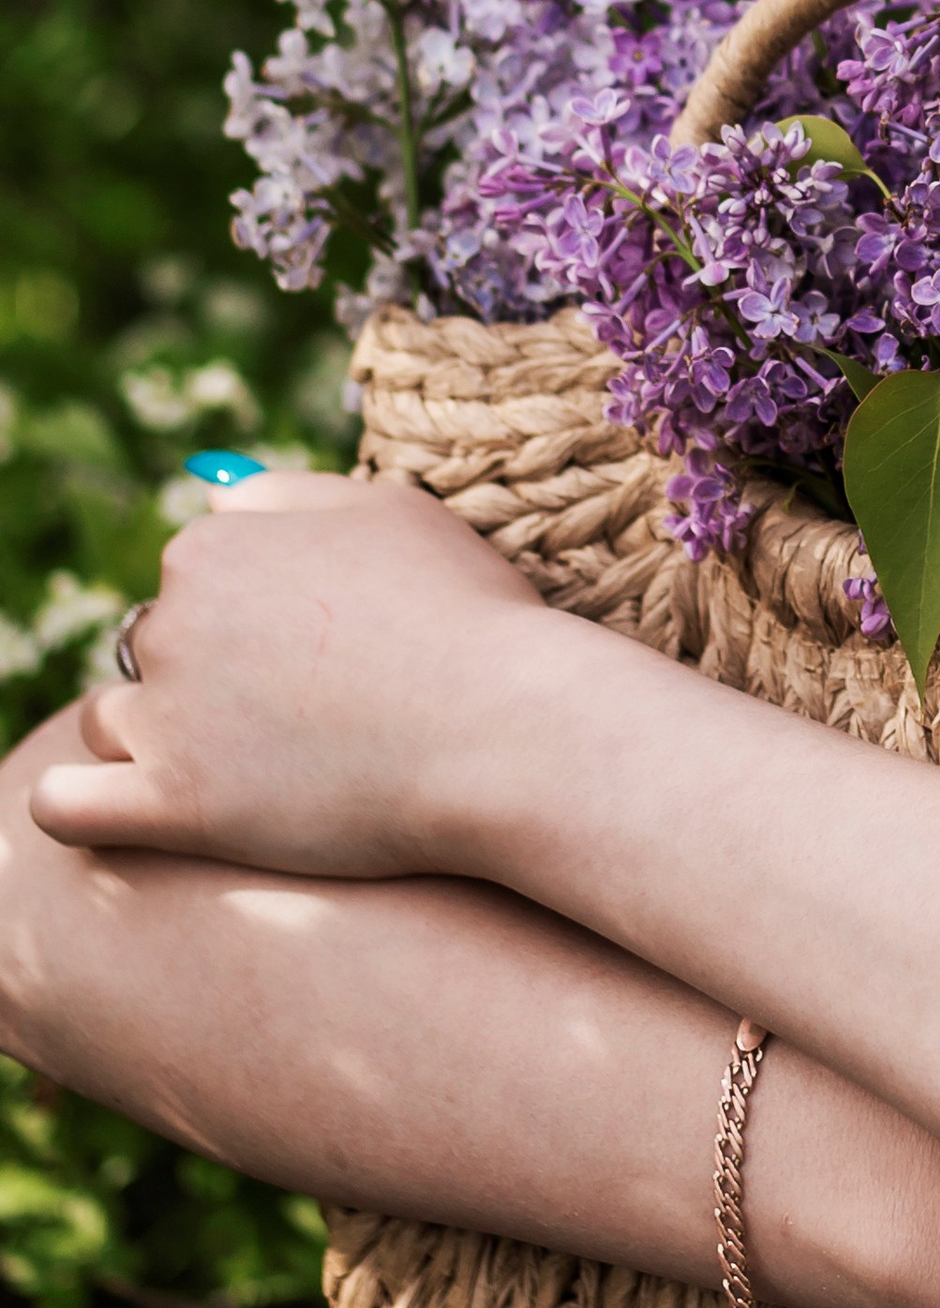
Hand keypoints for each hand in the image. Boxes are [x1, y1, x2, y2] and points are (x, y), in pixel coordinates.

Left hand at [28, 471, 555, 877]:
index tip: (317, 653)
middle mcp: (169, 621)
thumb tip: (217, 499)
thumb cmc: (467, 615)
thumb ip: (286, 497)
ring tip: (253, 767)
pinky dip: (80, 804)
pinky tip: (129, 810)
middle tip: (304, 716)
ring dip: (159, 740)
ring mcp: (166, 717)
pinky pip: (64, 807)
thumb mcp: (389, 510)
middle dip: (210, 678)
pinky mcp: (172, 807)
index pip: (196, 579)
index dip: (254, 619)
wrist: (507, 727)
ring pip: (112, 722)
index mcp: (211, 546)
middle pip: (153, 649)